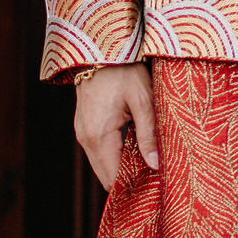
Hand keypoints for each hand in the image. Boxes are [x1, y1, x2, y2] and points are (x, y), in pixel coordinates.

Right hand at [72, 59, 157, 191]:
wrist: (101, 48)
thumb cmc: (124, 70)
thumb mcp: (143, 100)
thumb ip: (149, 134)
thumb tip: (156, 166)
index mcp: (98, 134)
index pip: (112, 178)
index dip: (132, 187)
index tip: (153, 190)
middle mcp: (85, 138)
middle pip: (105, 176)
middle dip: (127, 182)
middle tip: (154, 183)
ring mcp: (81, 132)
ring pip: (101, 165)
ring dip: (121, 170)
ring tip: (148, 168)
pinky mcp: (84, 126)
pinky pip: (98, 152)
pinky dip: (114, 157)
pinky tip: (135, 153)